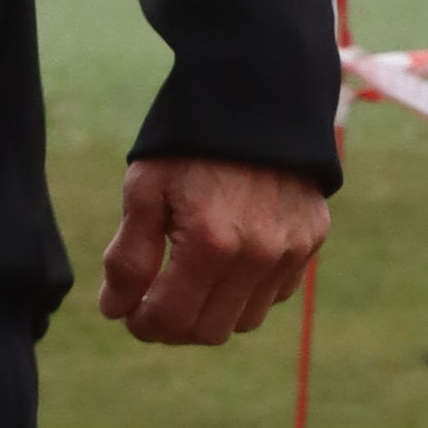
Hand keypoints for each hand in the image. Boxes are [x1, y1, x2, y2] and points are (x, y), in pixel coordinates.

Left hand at [99, 155, 329, 347]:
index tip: (128, 312)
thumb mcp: (145, 189)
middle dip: (174, 326)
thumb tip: (115, 311)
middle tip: (153, 302)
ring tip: (189, 282)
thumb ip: (129, 257)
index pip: (171, 320)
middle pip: (210, 331)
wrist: (258, 95)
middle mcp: (258, 255)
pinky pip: (276, 292)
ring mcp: (291, 250)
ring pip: (246, 319)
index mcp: (210, 243)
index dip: (142, 325)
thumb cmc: (190, 142)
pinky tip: (227, 262)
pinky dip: (247, 291)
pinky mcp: (311, 239)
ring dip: (212, 312)